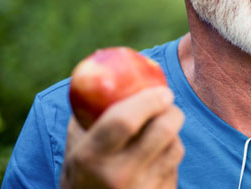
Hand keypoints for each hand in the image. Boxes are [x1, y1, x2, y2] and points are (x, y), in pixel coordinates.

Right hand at [60, 86, 184, 188]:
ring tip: (160, 131)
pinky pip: (175, 168)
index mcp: (92, 157)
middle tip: (169, 103)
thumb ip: (86, 114)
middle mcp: (118, 176)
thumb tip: (104, 74)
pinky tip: (157, 157)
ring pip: (175, 148)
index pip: (125, 120)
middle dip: (172, 110)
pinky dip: (170, 156)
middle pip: (163, 130)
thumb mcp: (75, 148)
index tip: (162, 89)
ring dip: (173, 134)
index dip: (149, 100)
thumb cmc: (80, 176)